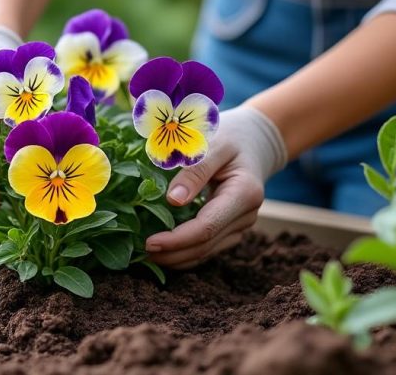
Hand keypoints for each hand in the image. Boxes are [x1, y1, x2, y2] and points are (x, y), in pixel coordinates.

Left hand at [145, 106, 287, 268]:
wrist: (254, 142)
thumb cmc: (230, 137)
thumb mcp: (213, 144)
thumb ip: (195, 170)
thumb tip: (173, 201)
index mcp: (244, 193)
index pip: (207, 227)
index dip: (177, 240)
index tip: (150, 243)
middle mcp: (246, 215)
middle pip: (206, 245)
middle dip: (173, 254)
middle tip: (141, 254)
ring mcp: (241, 225)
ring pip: (207, 252)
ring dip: (177, 258)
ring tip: (147, 257)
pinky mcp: (232, 229)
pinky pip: (208, 247)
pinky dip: (186, 253)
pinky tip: (165, 253)